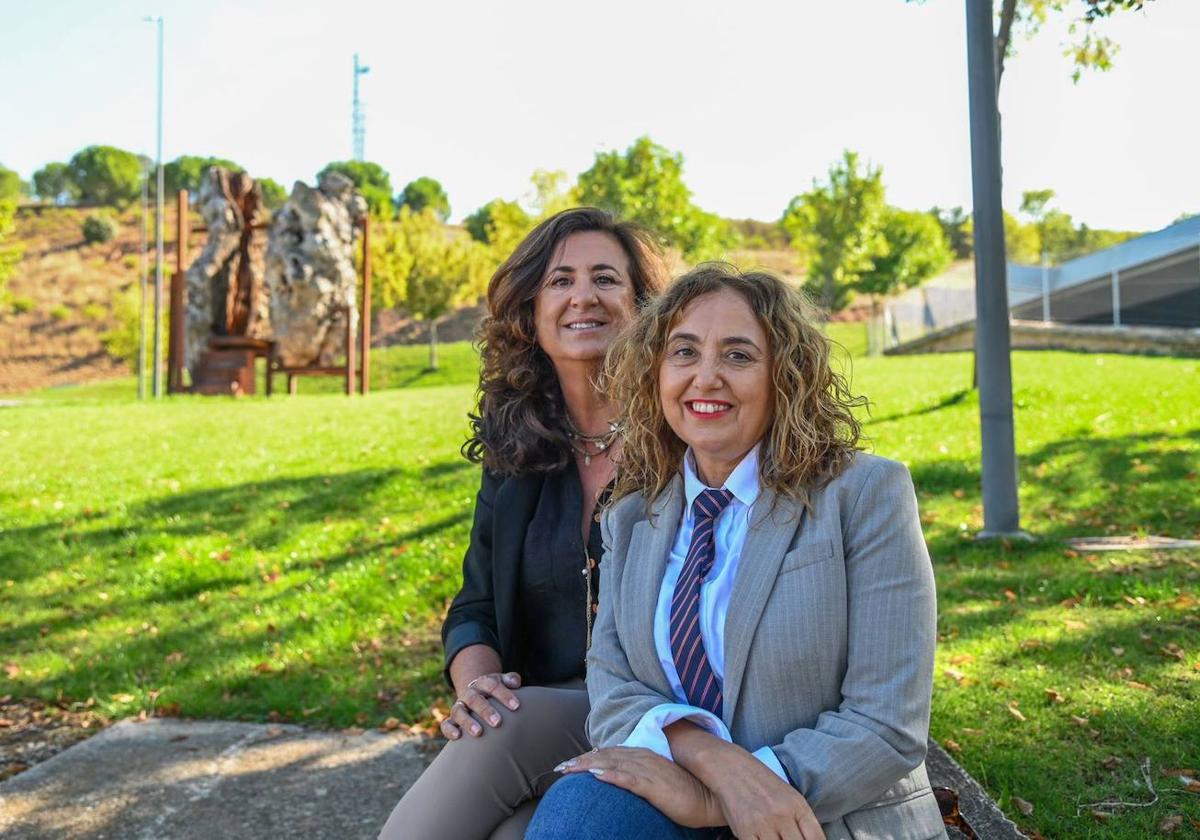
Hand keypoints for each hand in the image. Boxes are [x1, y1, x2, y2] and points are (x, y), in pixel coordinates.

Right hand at [440, 671, 521, 739]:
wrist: (478, 695)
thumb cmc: (495, 692)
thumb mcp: (503, 682)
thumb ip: (510, 680)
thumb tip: (515, 682)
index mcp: (483, 683)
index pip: (492, 685)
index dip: (504, 695)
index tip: (516, 706)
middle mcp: (469, 694)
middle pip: (474, 699)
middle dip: (486, 711)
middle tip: (498, 722)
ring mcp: (459, 706)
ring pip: (459, 712)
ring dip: (467, 722)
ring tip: (478, 733)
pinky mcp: (452, 720)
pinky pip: (446, 724)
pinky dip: (449, 730)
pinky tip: (457, 737)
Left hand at [556, 747, 723, 828]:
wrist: (709, 796)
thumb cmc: (686, 791)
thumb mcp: (659, 781)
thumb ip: (641, 776)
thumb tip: (623, 778)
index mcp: (644, 757)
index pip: (611, 754)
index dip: (590, 758)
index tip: (571, 764)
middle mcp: (644, 759)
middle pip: (607, 757)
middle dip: (582, 762)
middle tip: (561, 767)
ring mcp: (649, 771)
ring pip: (613, 764)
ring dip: (589, 766)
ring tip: (570, 769)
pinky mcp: (654, 786)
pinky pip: (630, 778)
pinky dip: (612, 775)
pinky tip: (598, 775)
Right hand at [699, 741, 823, 839]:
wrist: (731, 767)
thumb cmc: (762, 783)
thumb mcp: (789, 796)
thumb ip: (801, 820)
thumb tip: (812, 839)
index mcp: (797, 806)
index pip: (816, 838)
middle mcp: (782, 815)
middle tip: (787, 839)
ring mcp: (763, 823)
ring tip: (775, 838)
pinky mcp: (744, 830)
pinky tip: (762, 839)